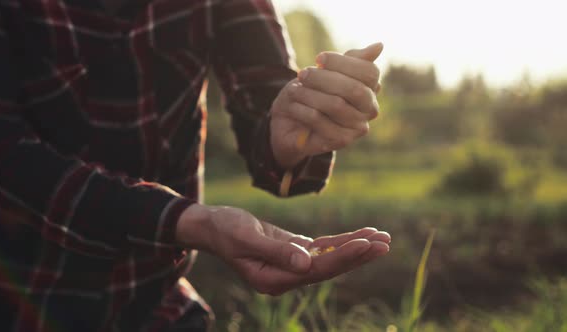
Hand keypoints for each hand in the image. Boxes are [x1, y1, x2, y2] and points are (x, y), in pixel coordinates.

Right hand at [176, 204, 390, 294]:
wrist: (212, 226)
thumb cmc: (224, 230)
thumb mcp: (246, 238)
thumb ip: (276, 251)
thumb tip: (307, 264)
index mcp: (273, 279)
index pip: (316, 270)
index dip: (342, 256)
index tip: (366, 243)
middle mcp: (286, 276)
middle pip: (329, 267)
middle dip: (358, 254)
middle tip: (385, 242)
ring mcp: (291, 265)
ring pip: (330, 257)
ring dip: (355, 247)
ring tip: (382, 238)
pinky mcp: (294, 251)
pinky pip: (323, 247)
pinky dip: (342, 240)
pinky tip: (362, 234)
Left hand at [270, 43, 382, 168]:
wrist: (290, 123)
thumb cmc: (312, 93)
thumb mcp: (329, 71)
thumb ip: (352, 60)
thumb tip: (379, 45)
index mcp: (371, 89)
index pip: (368, 72)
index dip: (343, 63)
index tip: (319, 58)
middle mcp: (370, 109)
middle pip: (354, 89)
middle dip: (324, 78)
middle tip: (302, 74)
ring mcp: (358, 127)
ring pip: (336, 105)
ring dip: (310, 94)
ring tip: (294, 90)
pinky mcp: (341, 141)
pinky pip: (320, 121)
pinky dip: (303, 110)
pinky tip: (293, 106)